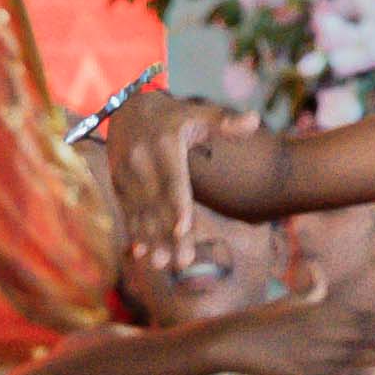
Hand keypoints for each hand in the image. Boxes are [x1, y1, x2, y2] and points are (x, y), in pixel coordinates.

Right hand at [105, 87, 245, 272]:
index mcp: (165, 144)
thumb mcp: (199, 113)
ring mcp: (127, 173)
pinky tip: (141, 252)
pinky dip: (134, 231)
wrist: (128, 109)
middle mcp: (142, 160)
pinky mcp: (118, 183)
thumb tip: (255, 120)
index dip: (178, 206)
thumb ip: (225, 122)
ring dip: (151, 239)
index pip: (173, 180)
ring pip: (141, 211)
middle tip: (182, 262)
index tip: (184, 230)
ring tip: (162, 264)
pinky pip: (128, 210)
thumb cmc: (175, 116)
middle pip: (158, 204)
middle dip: (168, 235)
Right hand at [200, 273, 374, 374]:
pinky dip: (355, 371)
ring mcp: (317, 354)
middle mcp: (325, 332)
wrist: (233, 342)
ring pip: (359, 355)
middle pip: (369, 336)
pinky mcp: (306, 373)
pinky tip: (370, 372)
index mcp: (323, 311)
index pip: (365, 317)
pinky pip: (337, 372)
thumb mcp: (290, 301)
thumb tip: (319, 275)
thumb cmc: (261, 318)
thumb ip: (311, 293)